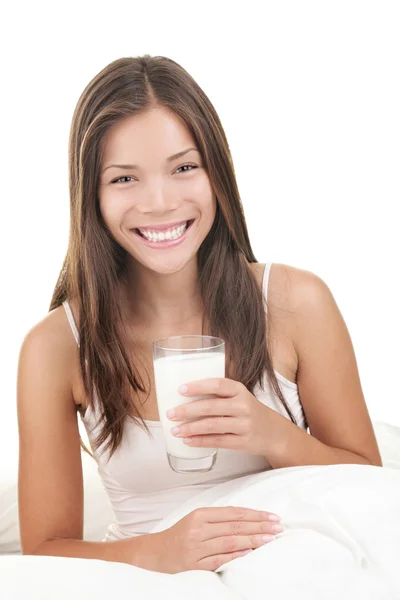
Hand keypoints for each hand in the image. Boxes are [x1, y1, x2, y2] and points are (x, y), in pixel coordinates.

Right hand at [145, 506, 282, 572]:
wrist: (154, 554)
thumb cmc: (179, 536)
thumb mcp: (196, 521)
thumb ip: (218, 519)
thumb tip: (248, 519)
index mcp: (200, 515)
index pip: (234, 513)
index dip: (255, 515)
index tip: (272, 517)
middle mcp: (198, 529)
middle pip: (235, 527)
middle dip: (260, 526)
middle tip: (278, 527)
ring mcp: (196, 548)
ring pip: (230, 542)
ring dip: (253, 541)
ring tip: (270, 539)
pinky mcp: (194, 565)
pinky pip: (219, 560)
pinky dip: (236, 557)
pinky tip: (250, 554)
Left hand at [167, 378, 271, 455]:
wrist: (273, 432)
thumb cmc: (248, 411)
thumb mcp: (239, 396)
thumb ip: (218, 394)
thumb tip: (183, 396)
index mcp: (239, 390)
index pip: (217, 384)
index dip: (198, 386)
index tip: (180, 389)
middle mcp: (243, 406)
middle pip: (211, 407)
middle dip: (187, 410)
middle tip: (171, 413)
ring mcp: (244, 425)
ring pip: (212, 426)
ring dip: (190, 428)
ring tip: (175, 429)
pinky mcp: (242, 442)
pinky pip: (217, 441)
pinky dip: (200, 441)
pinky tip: (187, 440)